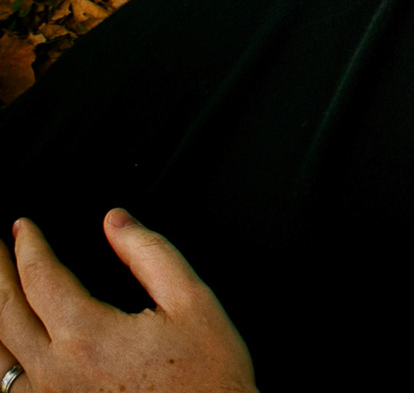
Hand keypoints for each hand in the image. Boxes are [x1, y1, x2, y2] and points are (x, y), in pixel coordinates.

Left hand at [0, 211, 256, 392]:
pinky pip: (9, 387)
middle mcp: (57, 372)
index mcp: (88, 335)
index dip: (28, 246)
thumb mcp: (194, 300)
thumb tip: (117, 222)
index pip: (41, 278)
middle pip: (6, 312)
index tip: (22, 226)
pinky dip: (0, 357)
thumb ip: (151, 254)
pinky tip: (6, 347)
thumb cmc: (208, 377)